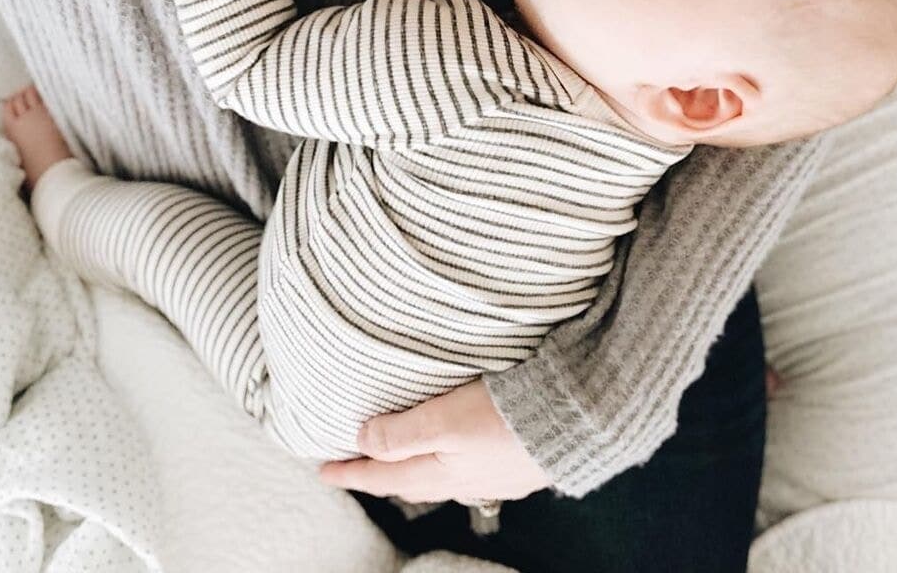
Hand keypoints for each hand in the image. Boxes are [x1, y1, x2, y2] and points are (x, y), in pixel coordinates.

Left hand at [319, 381, 550, 502]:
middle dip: (377, 473)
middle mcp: (461, 480)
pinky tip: (453, 457)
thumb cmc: (507, 417)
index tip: (322, 470)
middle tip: (352, 466)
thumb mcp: (444, 420)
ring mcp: (489, 476)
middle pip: (407, 480)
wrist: (574, 423)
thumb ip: (401, 432)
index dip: (351, 471)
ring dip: (410, 469)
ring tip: (395, 461)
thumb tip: (362, 439)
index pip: (382, 473)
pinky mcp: (514, 465)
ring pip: (436, 477)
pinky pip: (465, 471)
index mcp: (438, 471)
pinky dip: (444, 465)